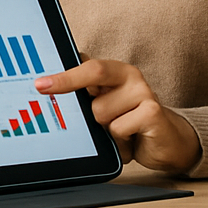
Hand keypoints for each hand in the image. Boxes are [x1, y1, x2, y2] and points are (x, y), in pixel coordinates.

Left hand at [36, 59, 201, 172]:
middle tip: (43, 89)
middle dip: (66, 83)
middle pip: (92, 74)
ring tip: (116, 131)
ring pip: (100, 112)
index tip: (39, 84)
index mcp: (115, 71)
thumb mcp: (104, 105)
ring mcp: (144, 92)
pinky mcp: (154, 112)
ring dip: (103, 128)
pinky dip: (118, 141)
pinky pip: (118, 128)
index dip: (62, 74)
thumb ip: (85, 93)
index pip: (86, 65)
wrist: (168, 142)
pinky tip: (129, 140)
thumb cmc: (129, 122)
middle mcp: (130, 76)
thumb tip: (48, 85)